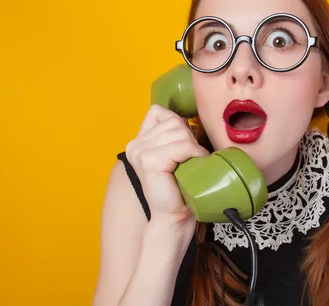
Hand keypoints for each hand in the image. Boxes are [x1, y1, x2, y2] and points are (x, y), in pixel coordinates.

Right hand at [125, 104, 209, 228]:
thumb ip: (170, 133)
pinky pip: (183, 146)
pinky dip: (193, 155)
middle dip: (188, 139)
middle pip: (174, 121)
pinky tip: (190, 169)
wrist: (173, 216)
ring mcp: (140, 152)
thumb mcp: (172, 153)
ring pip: (181, 133)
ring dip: (192, 149)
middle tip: (186, 161)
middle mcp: (134, 145)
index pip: (159, 112)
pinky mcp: (149, 161)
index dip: (177, 126)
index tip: (180, 149)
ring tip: (188, 166)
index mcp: (138, 141)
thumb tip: (185, 116)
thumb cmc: (178, 186)